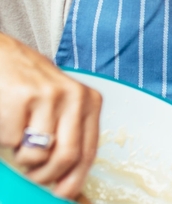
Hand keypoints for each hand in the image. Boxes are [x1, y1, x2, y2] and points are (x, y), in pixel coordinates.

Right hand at [0, 34, 101, 198]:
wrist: (1, 55)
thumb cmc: (29, 87)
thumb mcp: (60, 105)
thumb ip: (68, 135)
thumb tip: (70, 186)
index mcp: (89, 101)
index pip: (89, 152)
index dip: (74, 181)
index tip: (61, 195)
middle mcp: (75, 96)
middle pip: (67, 157)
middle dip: (46, 176)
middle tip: (33, 174)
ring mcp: (49, 96)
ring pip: (38, 154)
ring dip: (23, 159)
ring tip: (19, 142)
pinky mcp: (21, 97)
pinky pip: (12, 141)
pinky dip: (5, 141)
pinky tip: (7, 121)